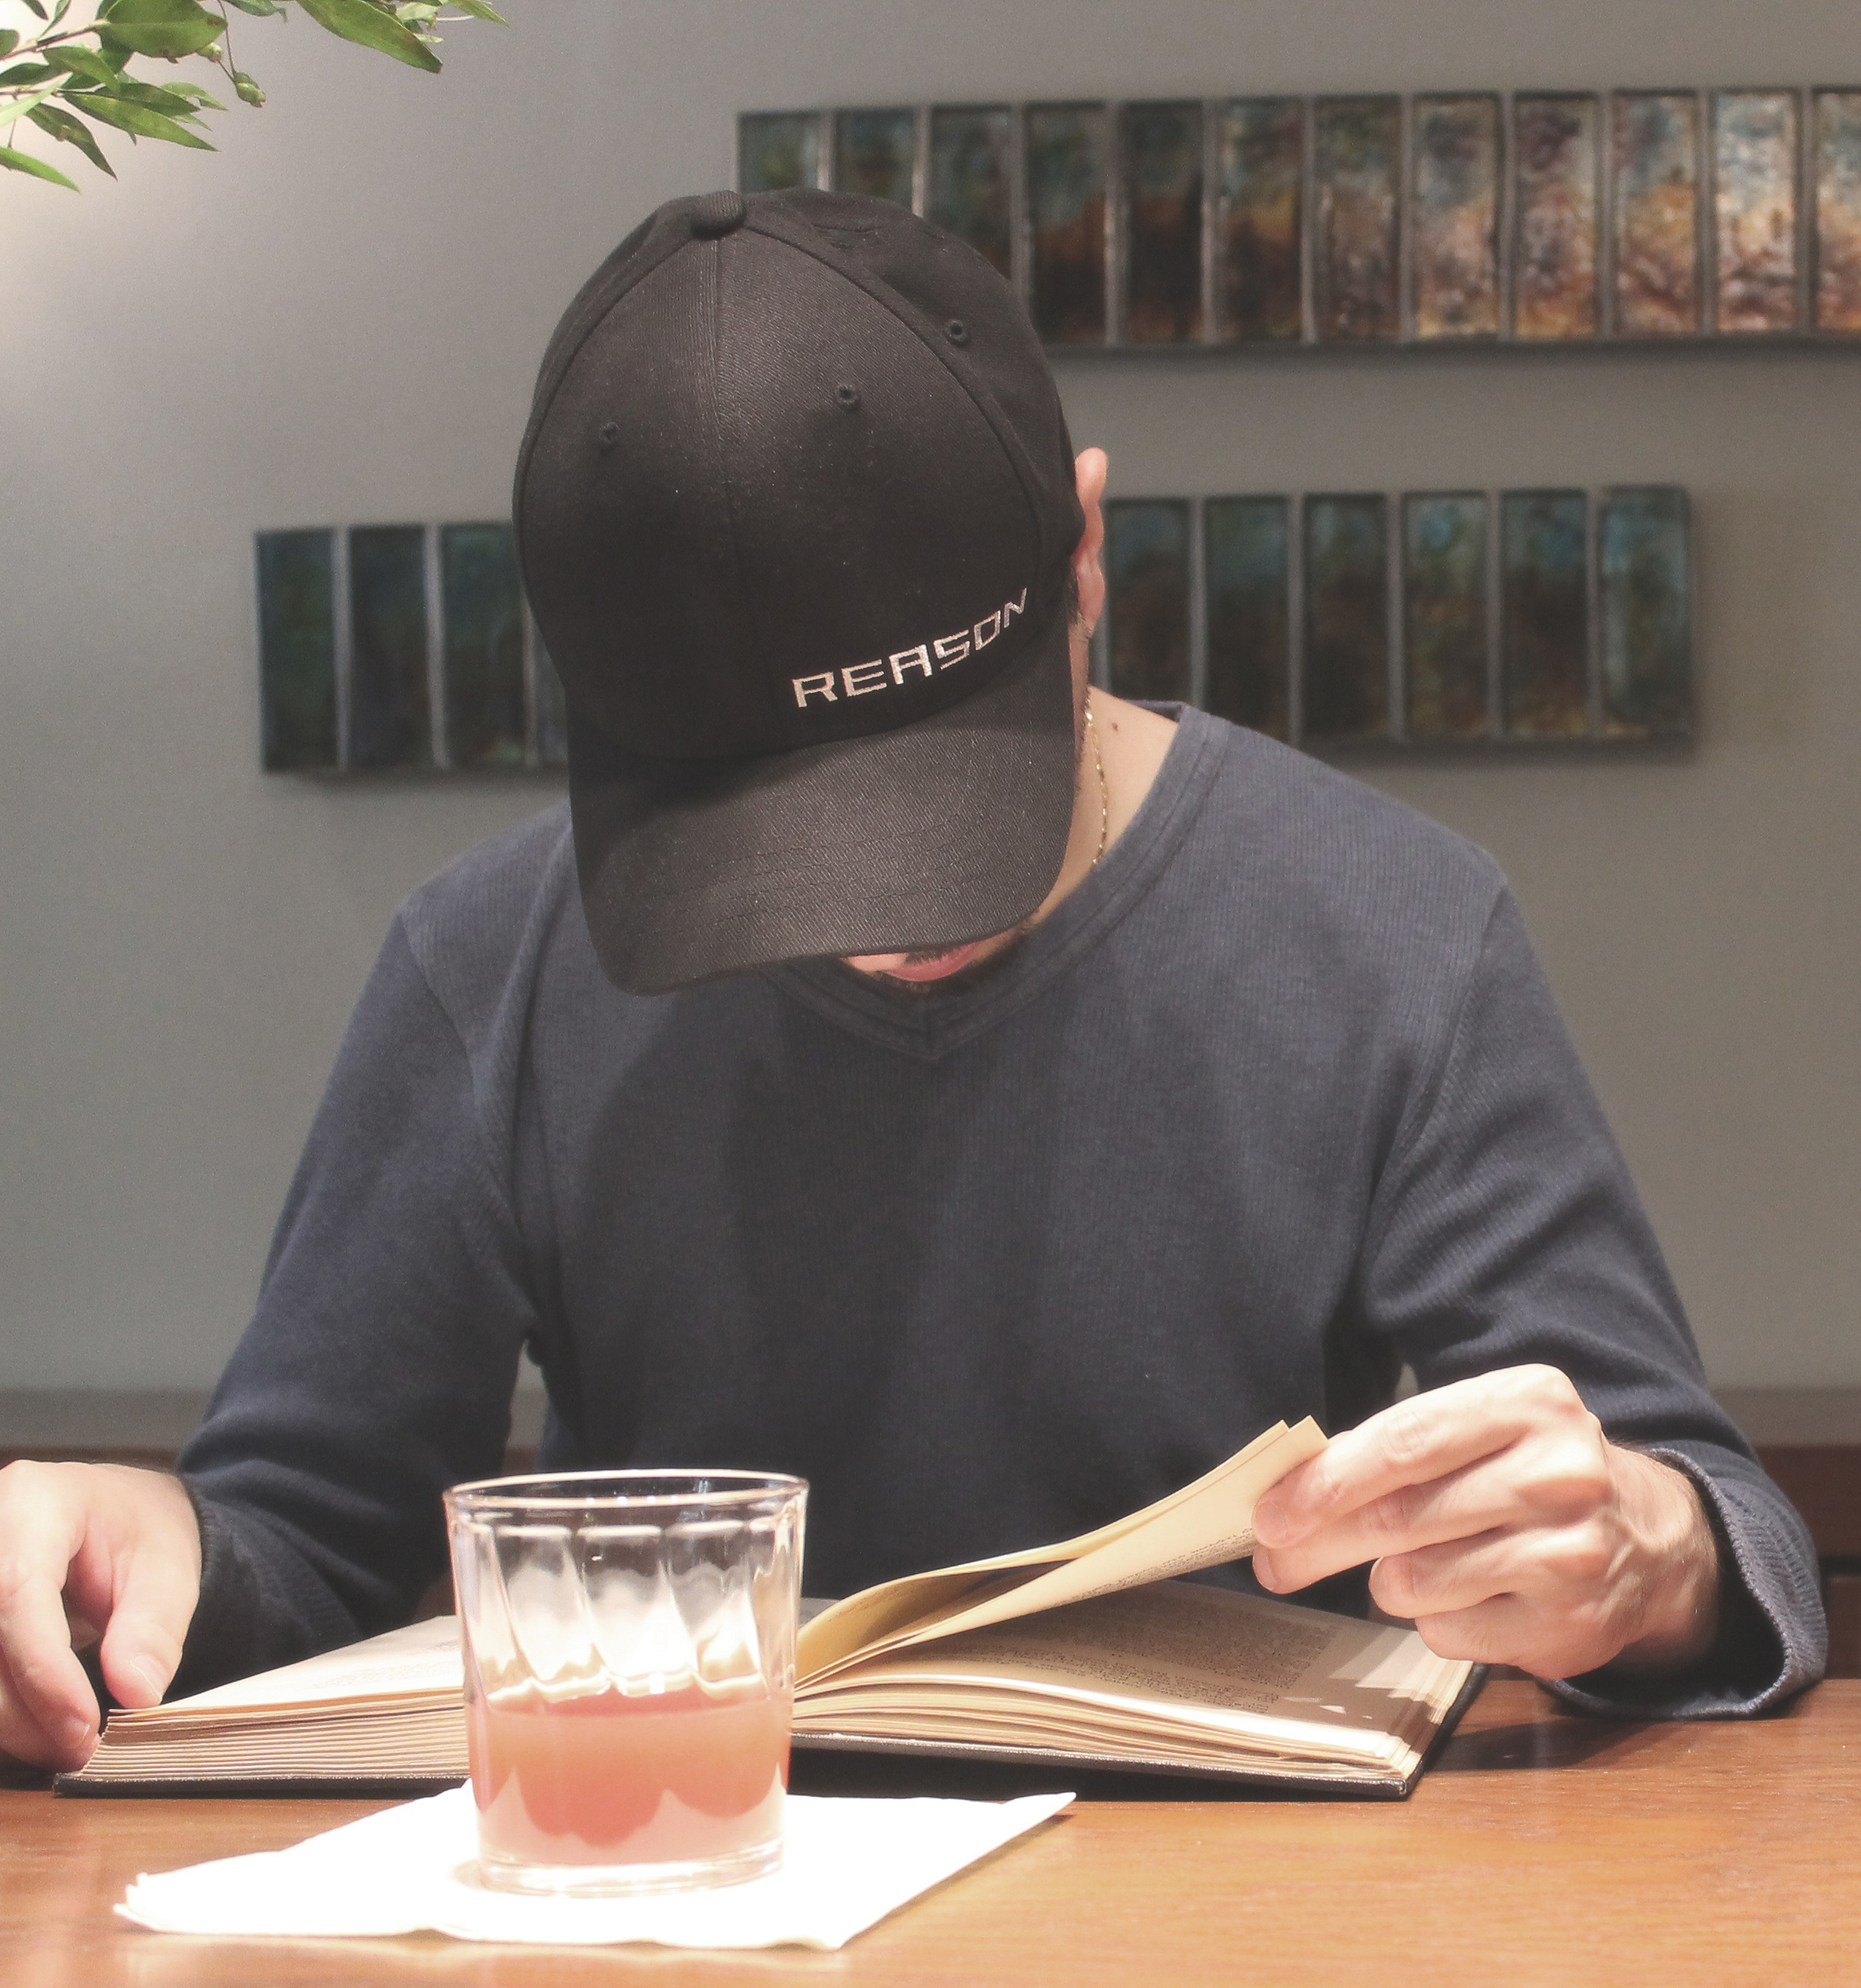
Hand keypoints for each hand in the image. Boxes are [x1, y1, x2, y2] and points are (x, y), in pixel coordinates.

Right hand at [0, 1462, 201, 1769]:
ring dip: (6, 1719)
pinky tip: (36, 1730)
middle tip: (79, 1751)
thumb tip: (137, 1695)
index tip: (83, 1727)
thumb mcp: (169, 1571)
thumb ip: (152, 1630)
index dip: (43, 1670)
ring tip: (64, 1746)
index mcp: (37, 1501)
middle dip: (23, 1709)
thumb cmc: (143, 1533)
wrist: (121, 1516)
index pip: (18, 1593)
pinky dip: (1, 1708)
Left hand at [1250, 1367, 1720, 1679]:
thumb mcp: (1479, 1431)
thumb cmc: (1527, 1474)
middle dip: (1319, 1543)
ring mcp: (1571, 1552)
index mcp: (1528, 1401)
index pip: (1402, 1442)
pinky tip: (1476, 1597)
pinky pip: (1449, 1634)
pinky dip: (1439, 1622)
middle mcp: (1560, 1472)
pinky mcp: (1570, 1624)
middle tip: (1276, 1562)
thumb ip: (1393, 1451)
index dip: (1325, 1482)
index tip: (1268, 1515)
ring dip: (1392, 1582)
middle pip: (1399, 1517)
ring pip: (1414, 1581)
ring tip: (1425, 1566)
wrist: (1649, 1538)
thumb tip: (1285, 1499)